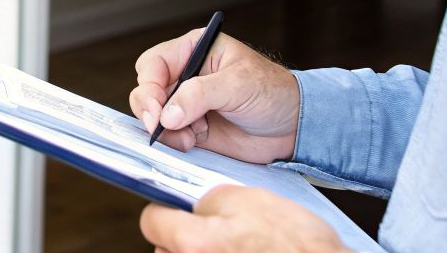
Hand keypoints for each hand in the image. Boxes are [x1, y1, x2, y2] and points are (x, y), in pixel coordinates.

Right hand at [129, 30, 299, 163]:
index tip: (157, 110)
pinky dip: (174, 142)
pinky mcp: (191, 128)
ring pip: (154, 115)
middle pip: (147, 89)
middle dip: (151, 110)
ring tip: (190, 137)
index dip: (149, 86)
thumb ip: (200, 95)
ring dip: (164, 129)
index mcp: (194, 50)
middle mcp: (186, 75)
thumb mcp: (237, 85)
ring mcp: (186, 103)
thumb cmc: (273, 92)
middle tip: (161, 127)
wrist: (294, 127)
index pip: (154, 64)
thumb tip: (167, 115)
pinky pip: (168, 135)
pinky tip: (193, 142)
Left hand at [141, 187, 347, 251]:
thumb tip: (191, 207)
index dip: (165, 211)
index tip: (175, 210)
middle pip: (164, 250)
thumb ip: (206, 201)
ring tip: (230, 246)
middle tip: (211, 231)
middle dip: (180, 239)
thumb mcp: (246, 199)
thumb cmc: (295, 242)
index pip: (152, 221)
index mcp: (194, 243)